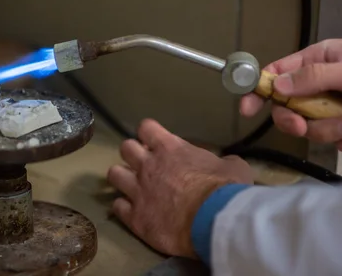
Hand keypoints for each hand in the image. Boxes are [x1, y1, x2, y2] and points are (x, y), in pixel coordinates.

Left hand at [107, 119, 252, 257]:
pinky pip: (117, 206)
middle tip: (144, 165)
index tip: (155, 142)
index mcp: (169, 148)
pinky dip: (123, 208)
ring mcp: (137, 191)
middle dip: (133, 154)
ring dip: (123, 178)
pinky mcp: (134, 217)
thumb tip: (226, 164)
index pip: (146, 127)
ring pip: (114, 174)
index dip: (149, 133)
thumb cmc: (225, 190)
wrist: (214, 221)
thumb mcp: (234, 167)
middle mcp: (148, 165)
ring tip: (133, 186)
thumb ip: (223, 161)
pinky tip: (133, 211)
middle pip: (125, 148)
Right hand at [240, 39, 341, 146]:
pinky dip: (340, 138)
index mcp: (318, 59)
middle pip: (286, 105)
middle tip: (300, 128)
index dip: (258, 88)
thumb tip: (277, 86)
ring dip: (327, 129)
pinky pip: (328, 137)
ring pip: (308, 125)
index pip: (277, 72)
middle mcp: (319, 83)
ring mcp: (329, 106)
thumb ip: (314, 76)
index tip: (247, 109)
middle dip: (292, 119)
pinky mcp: (339, 126)